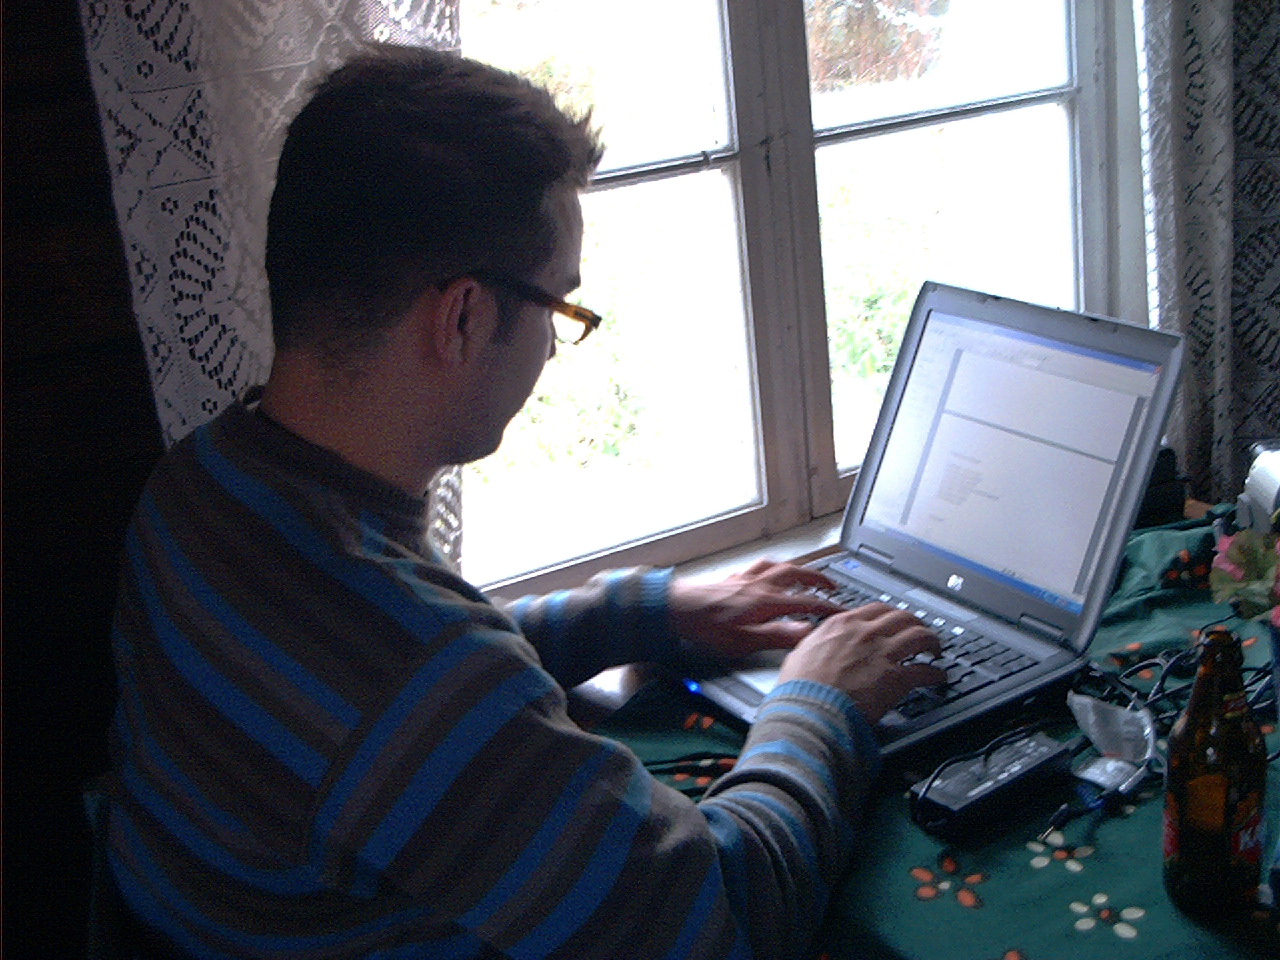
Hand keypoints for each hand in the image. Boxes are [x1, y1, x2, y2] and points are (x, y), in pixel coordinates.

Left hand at [668, 559, 845, 659]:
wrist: (675, 608)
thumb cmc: (706, 627)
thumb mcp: (745, 641)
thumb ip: (779, 636)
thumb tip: (808, 632)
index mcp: (767, 601)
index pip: (808, 602)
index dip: (829, 608)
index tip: (843, 612)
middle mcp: (760, 585)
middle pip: (798, 575)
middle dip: (819, 579)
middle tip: (833, 586)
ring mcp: (746, 579)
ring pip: (780, 567)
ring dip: (799, 569)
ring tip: (808, 573)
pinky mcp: (733, 578)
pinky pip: (760, 566)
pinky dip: (773, 566)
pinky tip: (770, 570)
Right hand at [776, 603, 946, 721]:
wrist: (810, 710)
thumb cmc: (801, 688)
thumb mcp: (799, 653)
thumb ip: (813, 643)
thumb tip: (812, 642)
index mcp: (842, 625)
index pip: (876, 609)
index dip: (890, 615)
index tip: (894, 621)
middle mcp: (866, 633)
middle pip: (903, 617)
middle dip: (915, 623)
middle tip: (919, 631)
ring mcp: (883, 654)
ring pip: (920, 636)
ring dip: (932, 642)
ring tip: (935, 649)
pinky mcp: (896, 678)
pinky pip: (925, 671)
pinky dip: (936, 673)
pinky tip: (938, 677)